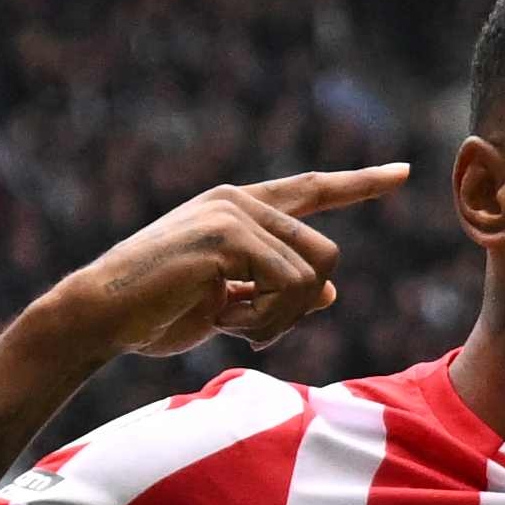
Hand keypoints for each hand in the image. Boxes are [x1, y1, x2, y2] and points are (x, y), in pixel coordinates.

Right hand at [24, 167, 409, 359]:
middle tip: (249, 331)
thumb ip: (275, 291)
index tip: (402, 173)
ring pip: (314, 273)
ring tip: (232, 325)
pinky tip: (223, 322)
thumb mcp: (228, 304)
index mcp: (239, 209)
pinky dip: (265, 319)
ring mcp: (234, 214)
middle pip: (325, 254)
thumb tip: (331, 293)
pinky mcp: (228, 235)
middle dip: (298, 308)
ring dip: (280, 318)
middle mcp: (240, 201)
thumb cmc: (156, 312)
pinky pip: (289, 284)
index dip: (359, 184)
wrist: (102, 316)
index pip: (312, 190)